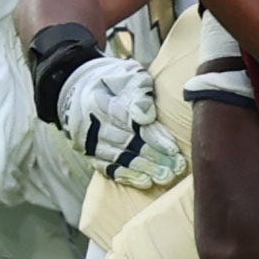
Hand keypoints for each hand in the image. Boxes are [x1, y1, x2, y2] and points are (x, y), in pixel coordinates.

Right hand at [56, 54, 185, 189]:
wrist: (82, 90)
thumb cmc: (116, 81)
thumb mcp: (127, 75)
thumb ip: (139, 91)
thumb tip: (146, 116)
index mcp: (100, 100)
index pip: (130, 121)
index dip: (153, 136)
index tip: (173, 149)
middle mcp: (91, 123)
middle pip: (127, 142)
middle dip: (154, 156)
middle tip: (177, 167)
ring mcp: (88, 141)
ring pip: (120, 158)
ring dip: (144, 169)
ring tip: (166, 177)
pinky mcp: (89, 154)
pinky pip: (108, 169)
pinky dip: (127, 176)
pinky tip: (145, 182)